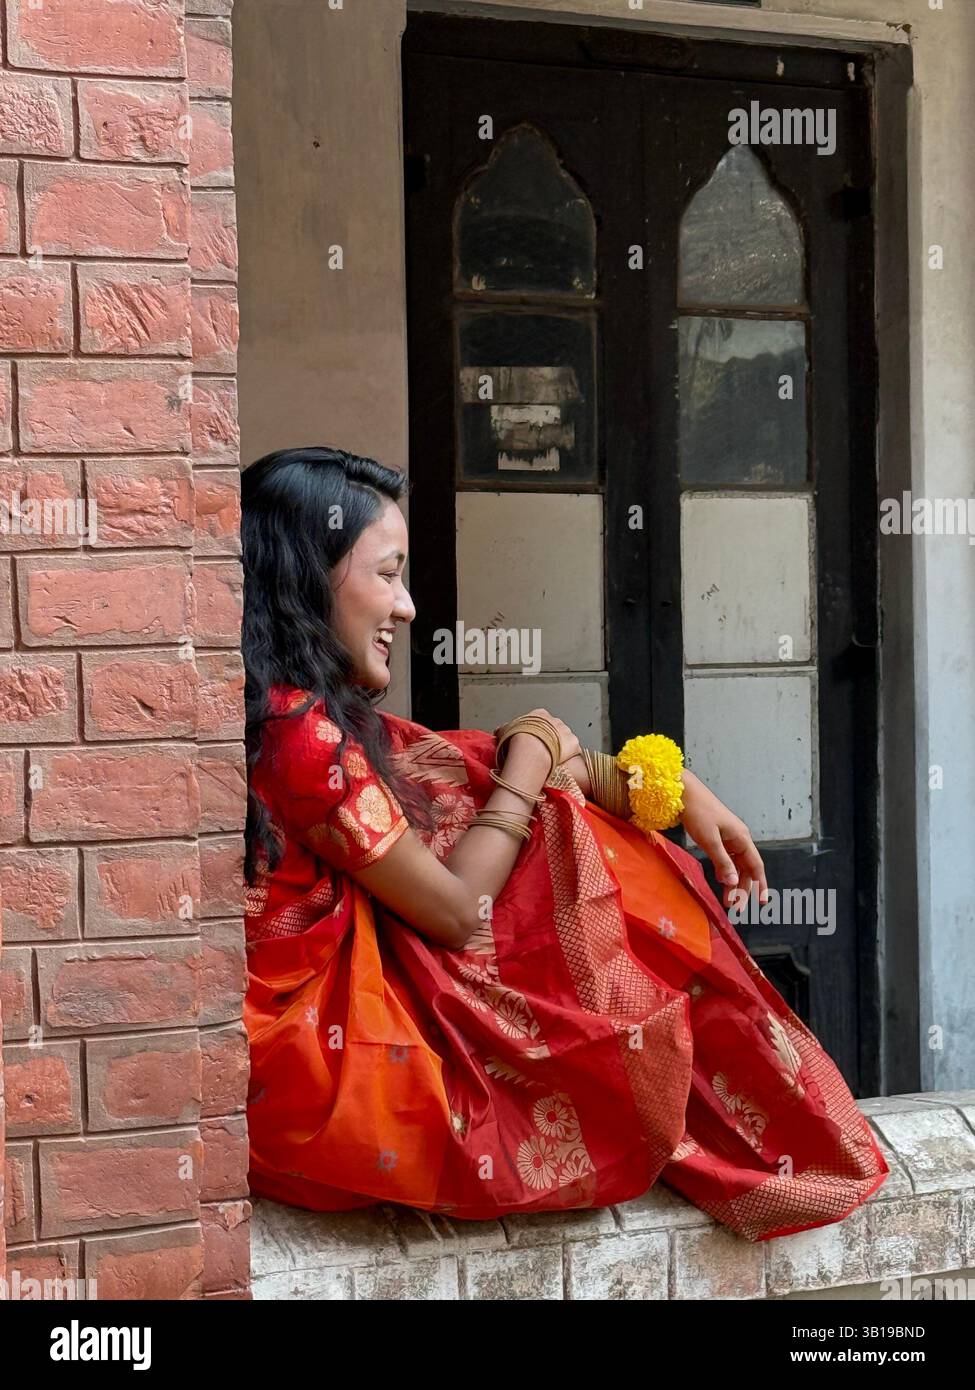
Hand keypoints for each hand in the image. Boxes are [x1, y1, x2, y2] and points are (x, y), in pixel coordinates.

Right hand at [497, 709, 581, 768]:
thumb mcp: (504, 731)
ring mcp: (566, 731)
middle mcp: (555, 720)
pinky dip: (568, 756)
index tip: (534, 741)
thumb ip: (504, 729)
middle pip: (554, 729)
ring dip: (560, 748)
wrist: (531, 750)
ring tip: (552, 760)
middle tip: (543, 752)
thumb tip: (499, 731)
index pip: (540, 721)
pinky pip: (573, 750)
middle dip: (550, 739)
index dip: (537, 732)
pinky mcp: (574, 743)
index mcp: (540, 714)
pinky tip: (562, 763)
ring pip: (564, 739)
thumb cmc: (517, 740)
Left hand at [679, 769, 768, 909]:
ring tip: (727, 899)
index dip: (760, 884)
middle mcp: (739, 838)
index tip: (763, 902)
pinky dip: (725, 870)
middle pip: (746, 868)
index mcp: (742, 837)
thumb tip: (733, 882)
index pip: (756, 865)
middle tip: (735, 906)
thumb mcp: (710, 840)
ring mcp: (729, 837)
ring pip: (736, 864)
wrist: (685, 793)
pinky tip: (721, 880)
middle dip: (742, 887)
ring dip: (733, 881)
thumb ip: (722, 861)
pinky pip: (726, 858)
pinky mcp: (718, 837)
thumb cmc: (698, 813)